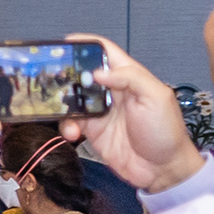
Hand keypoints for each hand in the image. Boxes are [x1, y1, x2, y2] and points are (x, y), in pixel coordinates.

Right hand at [61, 34, 201, 192]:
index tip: (65, 44)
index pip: (106, 52)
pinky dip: (66, 125)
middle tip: (48, 76)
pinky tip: (72, 133)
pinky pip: (71, 121)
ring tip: (58, 108)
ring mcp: (100, 110)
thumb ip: (130, 78)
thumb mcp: (156, 97)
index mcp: (129, 77)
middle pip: (83, 73)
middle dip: (66, 73)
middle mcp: (112, 90)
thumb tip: (97, 71)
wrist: (162, 170)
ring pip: (72, 97)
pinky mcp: (91, 130)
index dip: (87, 44)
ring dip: (62, 102)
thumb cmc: (164, 131)